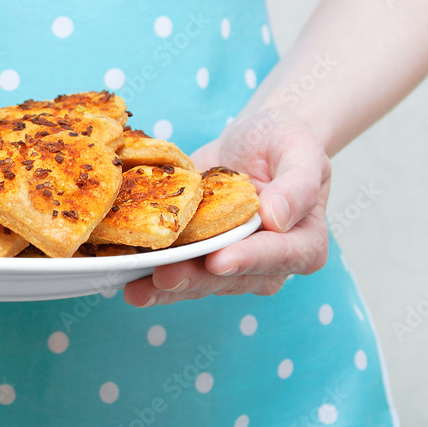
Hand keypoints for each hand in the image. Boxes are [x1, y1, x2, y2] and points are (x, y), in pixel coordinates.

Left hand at [123, 108, 330, 306]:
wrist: (252, 139)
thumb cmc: (282, 141)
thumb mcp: (300, 148)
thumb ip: (298, 183)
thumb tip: (278, 218)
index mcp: (303, 243)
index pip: (278, 255)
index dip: (247, 260)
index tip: (218, 262)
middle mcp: (267, 264)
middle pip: (231, 278)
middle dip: (195, 278)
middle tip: (163, 276)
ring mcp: (230, 264)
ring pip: (199, 281)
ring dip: (165, 287)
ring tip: (135, 287)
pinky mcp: (199, 256)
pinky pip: (176, 269)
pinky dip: (149, 276)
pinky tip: (124, 278)